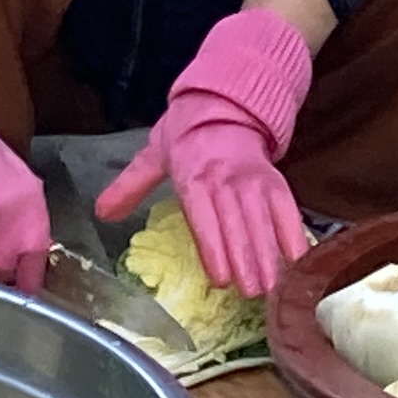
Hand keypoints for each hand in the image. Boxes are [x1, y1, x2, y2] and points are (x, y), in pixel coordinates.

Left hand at [97, 7, 312, 297]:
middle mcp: (224, 176)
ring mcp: (252, 178)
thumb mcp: (154, 154)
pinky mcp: (275, 179)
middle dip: (245, 259)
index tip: (220, 278)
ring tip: (272, 287)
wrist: (224, 104)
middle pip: (236, 222)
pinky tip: (298, 258)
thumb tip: (100, 212)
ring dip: (269, 253)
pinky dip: (293, 232)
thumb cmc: (186, 136)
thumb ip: (129, 186)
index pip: (203, 214)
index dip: (214, 247)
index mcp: (192, 173)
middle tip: (251, 293)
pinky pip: (286, 206)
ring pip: (262, 218)